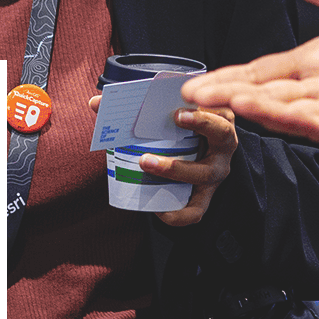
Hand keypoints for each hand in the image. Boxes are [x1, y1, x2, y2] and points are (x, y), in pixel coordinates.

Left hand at [103, 98, 237, 227]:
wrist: (198, 157)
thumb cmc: (178, 131)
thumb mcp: (169, 114)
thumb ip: (136, 106)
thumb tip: (96, 103)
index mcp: (217, 117)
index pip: (219, 107)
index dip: (204, 109)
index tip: (179, 110)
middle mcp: (223, 145)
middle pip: (221, 135)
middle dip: (199, 126)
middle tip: (172, 119)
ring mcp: (215, 172)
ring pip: (202, 173)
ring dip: (174, 168)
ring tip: (146, 163)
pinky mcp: (206, 197)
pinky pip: (196, 211)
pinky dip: (178, 215)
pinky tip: (158, 209)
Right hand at [181, 0, 318, 144]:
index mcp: (316, 62)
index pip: (263, 73)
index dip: (229, 78)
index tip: (192, 83)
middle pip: (270, 97)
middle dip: (233, 98)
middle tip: (195, 99)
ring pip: (297, 114)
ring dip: (265, 110)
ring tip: (233, 103)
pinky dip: (313, 123)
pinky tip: (290, 118)